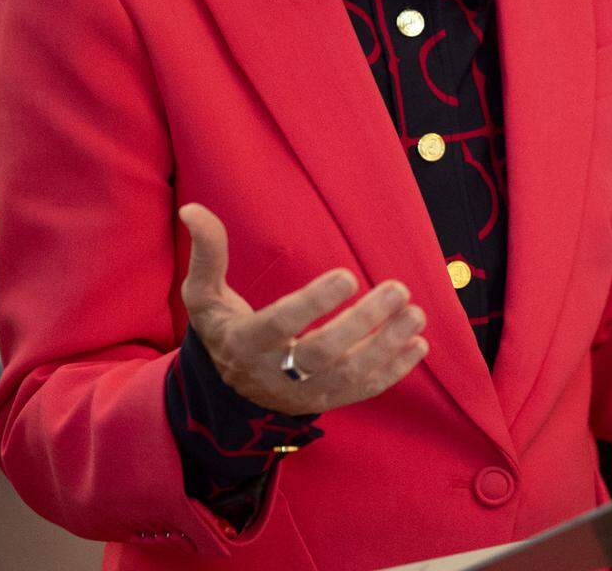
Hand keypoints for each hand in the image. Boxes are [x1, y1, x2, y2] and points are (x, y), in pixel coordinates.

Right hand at [179, 203, 428, 414]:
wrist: (233, 390)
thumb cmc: (224, 329)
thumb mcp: (204, 297)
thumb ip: (206, 254)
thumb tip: (192, 209)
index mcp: (246, 344)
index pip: (280, 325)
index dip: (313, 303)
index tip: (348, 275)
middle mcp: (277, 374)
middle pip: (322, 355)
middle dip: (363, 324)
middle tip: (398, 289)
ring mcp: (305, 393)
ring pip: (349, 377)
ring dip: (388, 346)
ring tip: (417, 312)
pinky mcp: (328, 401)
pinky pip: (364, 392)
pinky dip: (394, 371)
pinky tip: (418, 344)